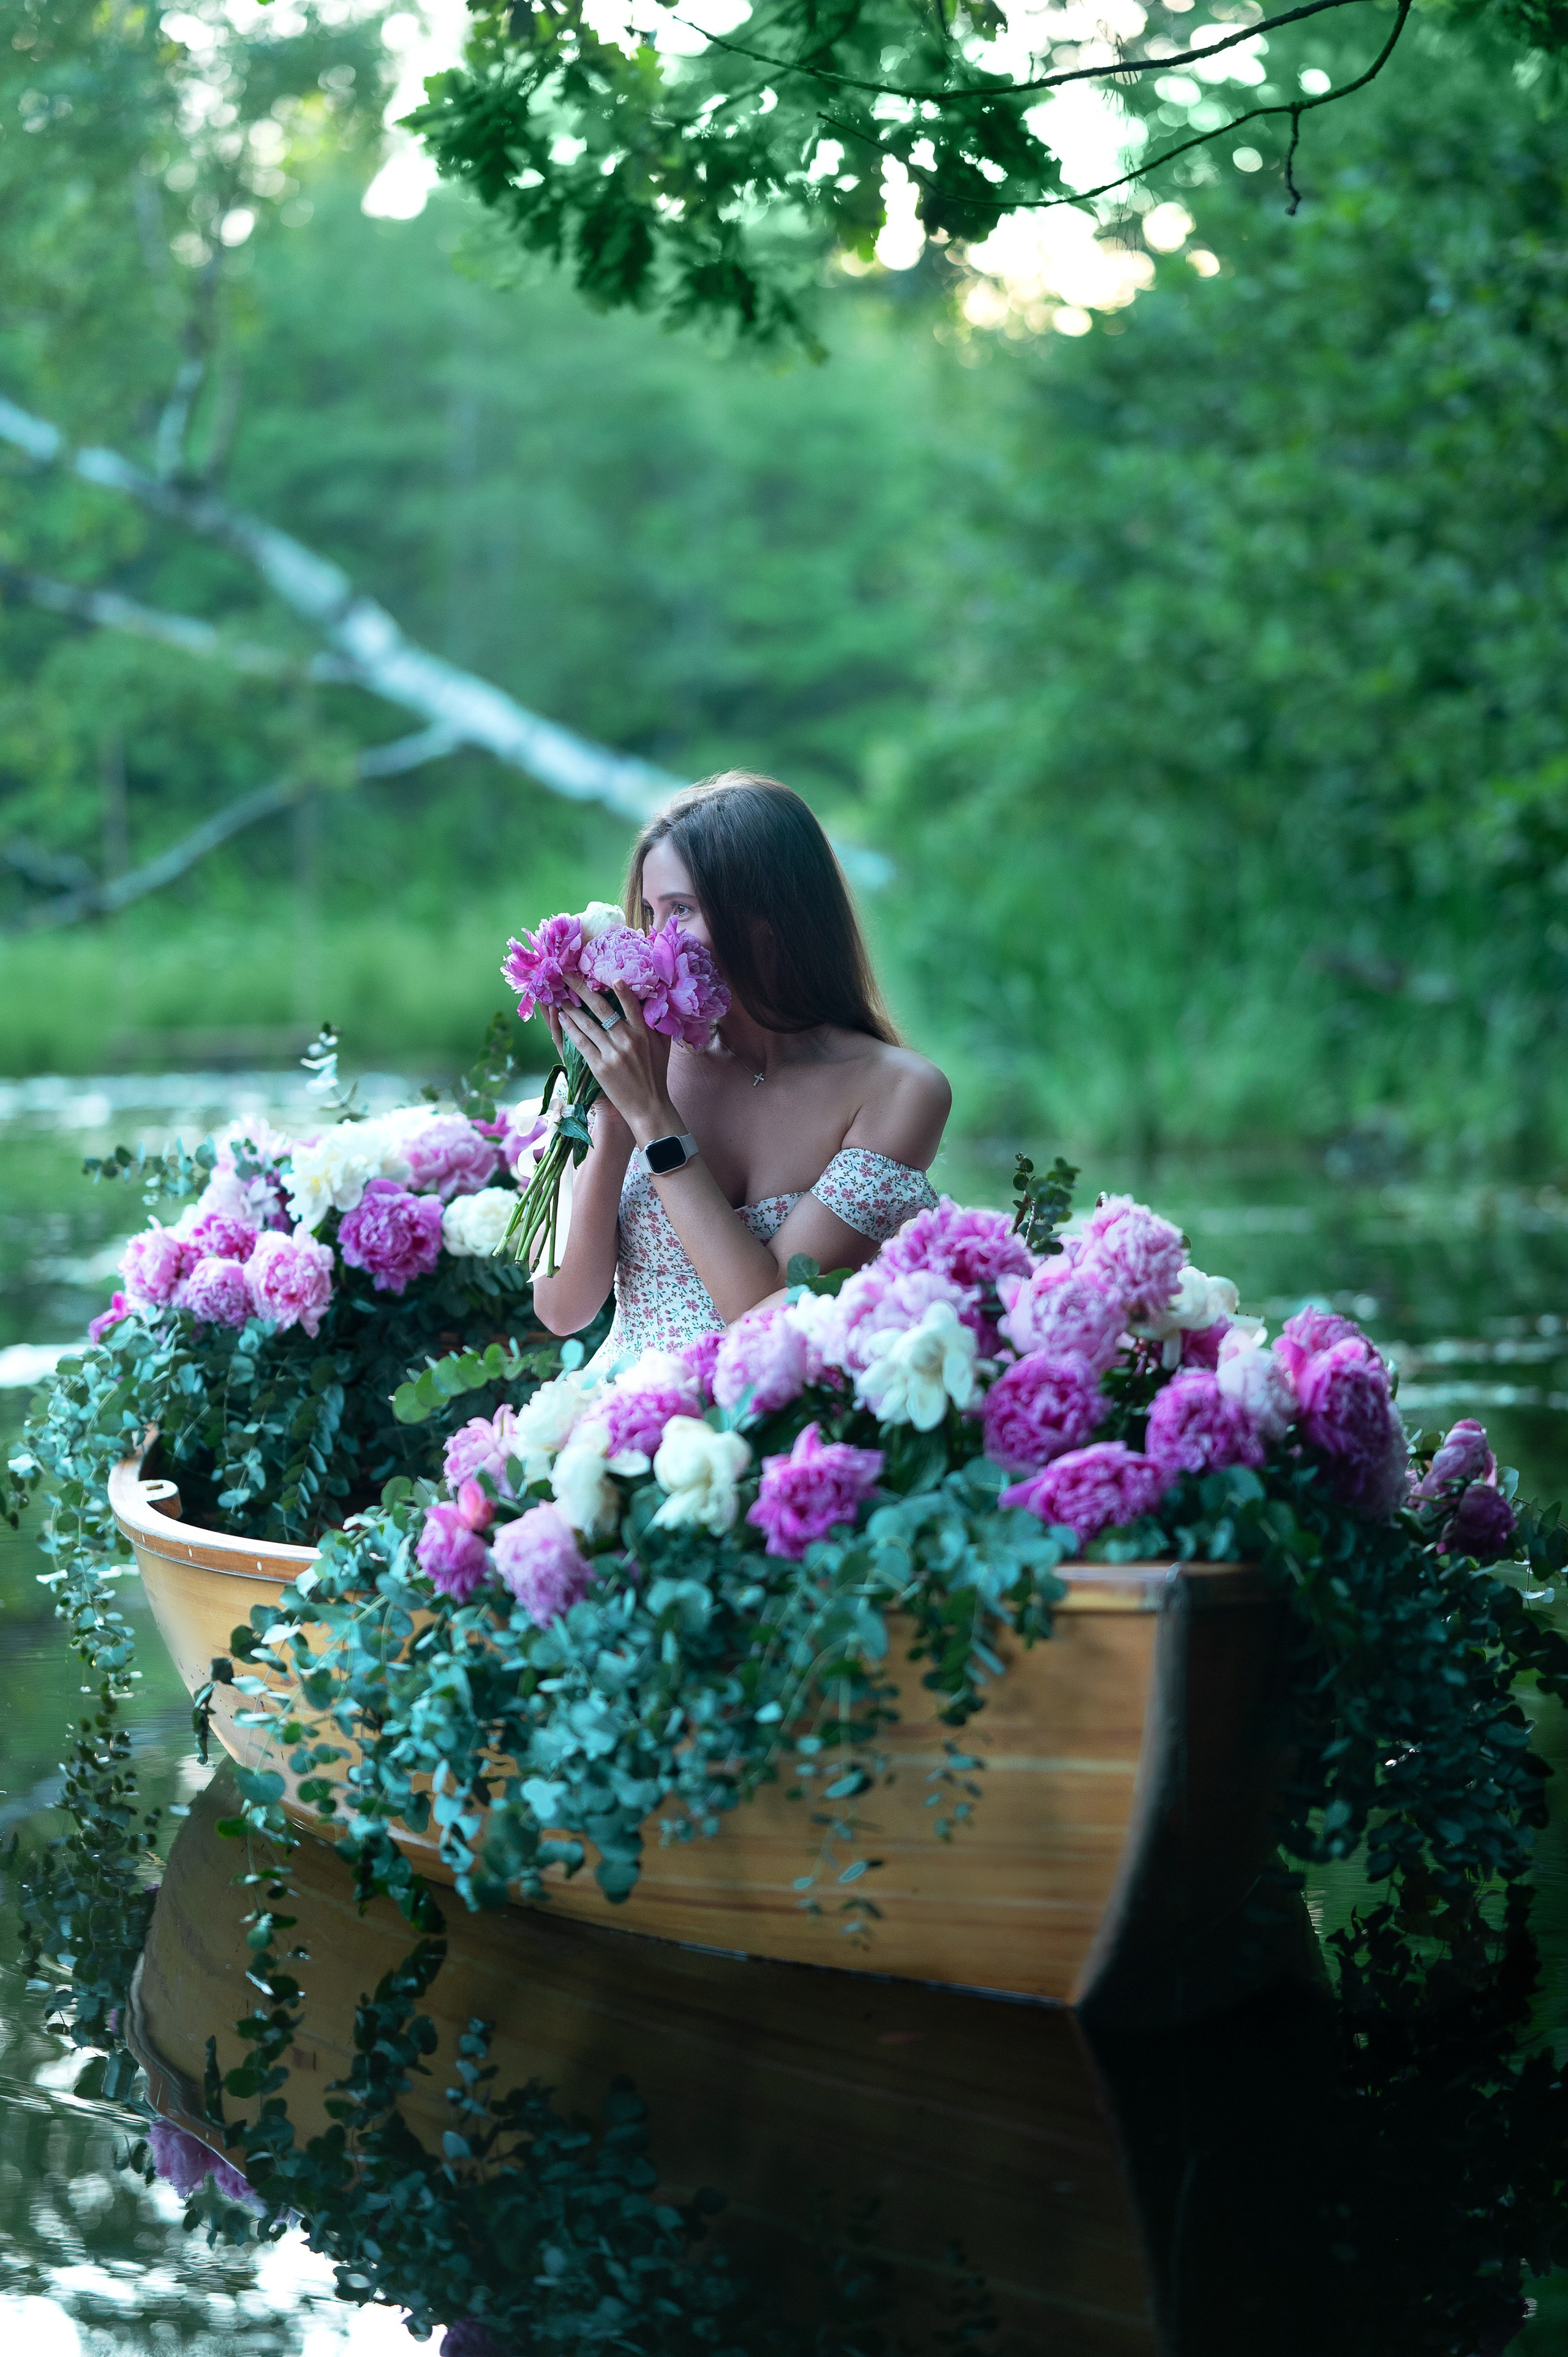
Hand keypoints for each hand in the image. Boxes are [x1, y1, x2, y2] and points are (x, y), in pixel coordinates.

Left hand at [557, 980, 674, 1144]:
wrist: (648, 1107)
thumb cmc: (655, 1075)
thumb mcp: (662, 1047)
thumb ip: (657, 1025)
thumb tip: (656, 1002)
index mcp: (644, 1034)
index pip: (631, 1005)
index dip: (621, 990)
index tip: (609, 977)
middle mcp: (628, 1040)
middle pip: (602, 1009)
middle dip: (583, 989)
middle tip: (568, 975)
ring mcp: (612, 1053)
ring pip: (588, 1024)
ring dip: (571, 1008)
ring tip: (560, 996)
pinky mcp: (599, 1067)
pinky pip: (581, 1042)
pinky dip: (570, 1029)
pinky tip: (562, 1018)